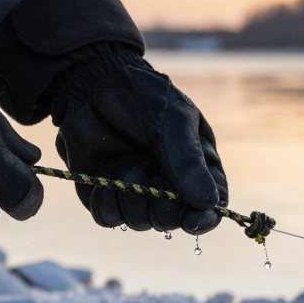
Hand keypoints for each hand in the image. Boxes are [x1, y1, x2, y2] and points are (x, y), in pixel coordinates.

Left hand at [44, 45, 227, 233]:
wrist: (94, 80)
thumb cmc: (144, 95)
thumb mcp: (174, 122)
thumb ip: (188, 162)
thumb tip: (209, 203)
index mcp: (194, 166)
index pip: (208, 206)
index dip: (203, 219)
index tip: (192, 220)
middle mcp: (166, 183)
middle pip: (172, 221)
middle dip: (163, 211)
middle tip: (152, 184)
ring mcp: (134, 189)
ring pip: (139, 222)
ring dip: (133, 204)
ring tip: (129, 169)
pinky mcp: (104, 191)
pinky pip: (108, 218)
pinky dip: (108, 207)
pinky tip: (106, 184)